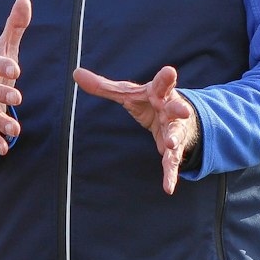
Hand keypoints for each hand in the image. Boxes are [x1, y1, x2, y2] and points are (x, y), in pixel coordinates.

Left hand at [73, 64, 200, 194]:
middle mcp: (171, 110)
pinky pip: (172, 162)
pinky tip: (168, 188)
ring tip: (170, 144)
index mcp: (159, 93)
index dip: (166, 78)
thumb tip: (76, 73)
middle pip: (177, 108)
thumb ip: (103, 86)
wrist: (178, 118)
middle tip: (183, 111)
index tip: (170, 71)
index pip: (162, 83)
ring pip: (176, 134)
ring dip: (174, 139)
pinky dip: (170, 175)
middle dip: (179, 110)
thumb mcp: (127, 93)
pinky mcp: (174, 149)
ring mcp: (175, 129)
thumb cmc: (149, 101)